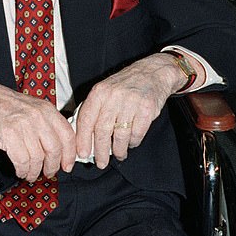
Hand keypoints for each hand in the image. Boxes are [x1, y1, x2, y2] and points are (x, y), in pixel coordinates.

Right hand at [0, 75, 76, 179]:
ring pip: (38, 158)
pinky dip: (22, 170)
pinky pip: (22, 160)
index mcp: (46, 109)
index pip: (67, 135)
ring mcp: (23, 125)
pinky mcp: (8, 134)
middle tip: (48, 173)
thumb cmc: (3, 104)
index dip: (70, 154)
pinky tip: (20, 171)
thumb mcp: (31, 107)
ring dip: (35, 171)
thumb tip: (59, 148)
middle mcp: (37, 116)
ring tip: (30, 174)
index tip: (67, 165)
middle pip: (55, 150)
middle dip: (52, 166)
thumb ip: (46, 124)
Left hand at [75, 52, 190, 167]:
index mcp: (100, 92)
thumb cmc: (126, 85)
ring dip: (119, 150)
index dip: (83, 139)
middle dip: (100, 151)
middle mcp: (114, 96)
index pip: (87, 119)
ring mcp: (132, 102)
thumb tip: (83, 137)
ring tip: (119, 154)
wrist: (153, 72)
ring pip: (121, 135)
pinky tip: (132, 142)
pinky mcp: (147, 108)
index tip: (83, 153)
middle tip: (101, 163)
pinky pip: (137, 133)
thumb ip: (94, 110)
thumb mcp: (105, 90)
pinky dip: (133, 142)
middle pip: (103, 130)